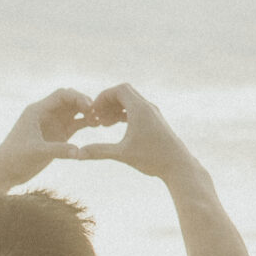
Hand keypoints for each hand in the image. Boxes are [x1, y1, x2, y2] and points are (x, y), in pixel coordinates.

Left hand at [0, 88, 98, 198]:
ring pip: (75, 112)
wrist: (5, 172)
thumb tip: (78, 152)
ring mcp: (53, 124)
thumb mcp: (37, 152)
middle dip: (85, 103)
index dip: (77, 97)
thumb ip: (58, 150)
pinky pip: (76, 125)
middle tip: (97, 113)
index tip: (90, 106)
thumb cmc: (16, 159)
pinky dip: (86, 123)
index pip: (61, 95)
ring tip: (100, 121)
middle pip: (70, 100)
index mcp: (37, 110)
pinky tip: (97, 126)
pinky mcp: (58, 136)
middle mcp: (46, 114)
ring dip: (87, 113)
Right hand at [75, 85, 203, 184]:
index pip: (119, 89)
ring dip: (116, 108)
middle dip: (108, 102)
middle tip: (96, 117)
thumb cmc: (152, 158)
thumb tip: (77, 154)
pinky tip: (115, 126)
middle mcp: (148, 107)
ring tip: (103, 124)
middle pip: (124, 93)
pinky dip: (124, 114)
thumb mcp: (122, 154)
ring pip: (131, 101)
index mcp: (140, 109)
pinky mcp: (156, 121)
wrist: (178, 166)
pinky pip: (137, 110)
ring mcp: (153, 113)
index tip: (93, 110)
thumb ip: (99, 151)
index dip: (103, 97)